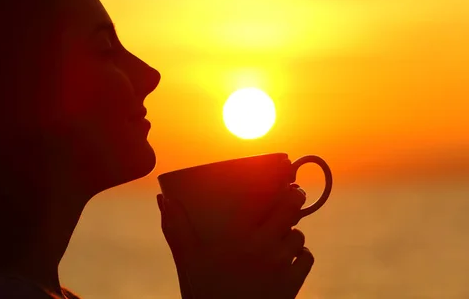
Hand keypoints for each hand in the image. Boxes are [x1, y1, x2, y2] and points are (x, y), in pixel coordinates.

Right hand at [157, 186, 313, 298]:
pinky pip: (306, 259)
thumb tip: (164, 199)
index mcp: (244, 236)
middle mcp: (268, 247)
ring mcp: (283, 266)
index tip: (286, 181)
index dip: (286, 189)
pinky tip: (289, 255)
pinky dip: (300, 255)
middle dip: (295, 201)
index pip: (278, 202)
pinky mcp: (292, 285)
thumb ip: (175, 227)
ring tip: (282, 231)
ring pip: (299, 236)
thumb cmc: (205, 291)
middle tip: (293, 196)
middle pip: (294, 212)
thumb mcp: (188, 259)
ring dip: (292, 232)